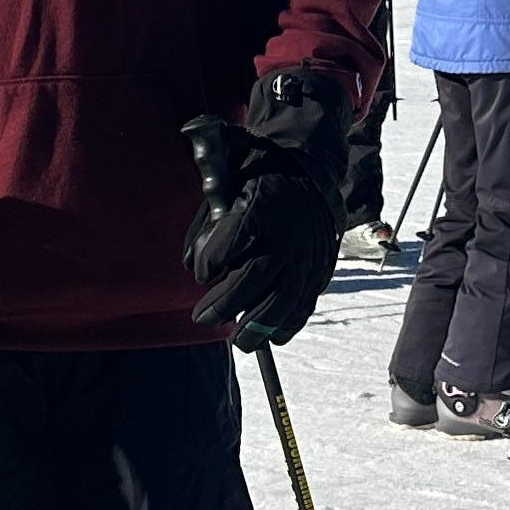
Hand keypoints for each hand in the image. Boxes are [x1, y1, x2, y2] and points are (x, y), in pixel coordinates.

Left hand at [186, 70, 349, 349]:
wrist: (309, 168)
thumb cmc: (258, 172)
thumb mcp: (229, 172)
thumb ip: (208, 205)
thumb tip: (190, 250)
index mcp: (262, 204)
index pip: (232, 240)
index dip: (210, 260)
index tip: (201, 271)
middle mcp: (287, 232)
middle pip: (255, 277)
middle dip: (225, 302)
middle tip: (202, 317)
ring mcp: (307, 253)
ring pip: (284, 298)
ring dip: (258, 325)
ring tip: (239, 341)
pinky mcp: (319, 267)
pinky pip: (306, 302)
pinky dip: (290, 323)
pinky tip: (272, 337)